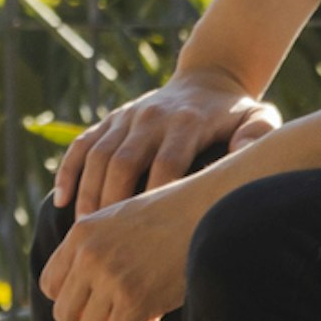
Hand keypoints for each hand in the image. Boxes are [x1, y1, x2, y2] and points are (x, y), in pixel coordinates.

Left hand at [34, 171, 213, 320]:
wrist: (208, 209)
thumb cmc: (173, 218)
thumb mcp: (121, 221)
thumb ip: (98, 250)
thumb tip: (92, 298)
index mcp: (81, 233)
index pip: (49, 284)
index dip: (73, 302)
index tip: (100, 304)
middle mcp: (88, 254)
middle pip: (64, 315)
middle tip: (121, 320)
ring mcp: (109, 276)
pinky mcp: (133, 297)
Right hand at [52, 77, 278, 218]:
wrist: (209, 77)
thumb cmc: (236, 112)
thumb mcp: (259, 118)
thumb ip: (256, 135)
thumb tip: (242, 153)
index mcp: (186, 122)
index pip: (165, 164)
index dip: (154, 200)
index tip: (147, 238)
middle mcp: (151, 117)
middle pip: (122, 162)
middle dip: (111, 203)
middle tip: (105, 243)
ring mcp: (127, 116)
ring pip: (97, 155)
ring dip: (88, 193)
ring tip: (83, 232)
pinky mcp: (112, 118)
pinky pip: (82, 144)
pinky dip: (69, 170)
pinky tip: (62, 200)